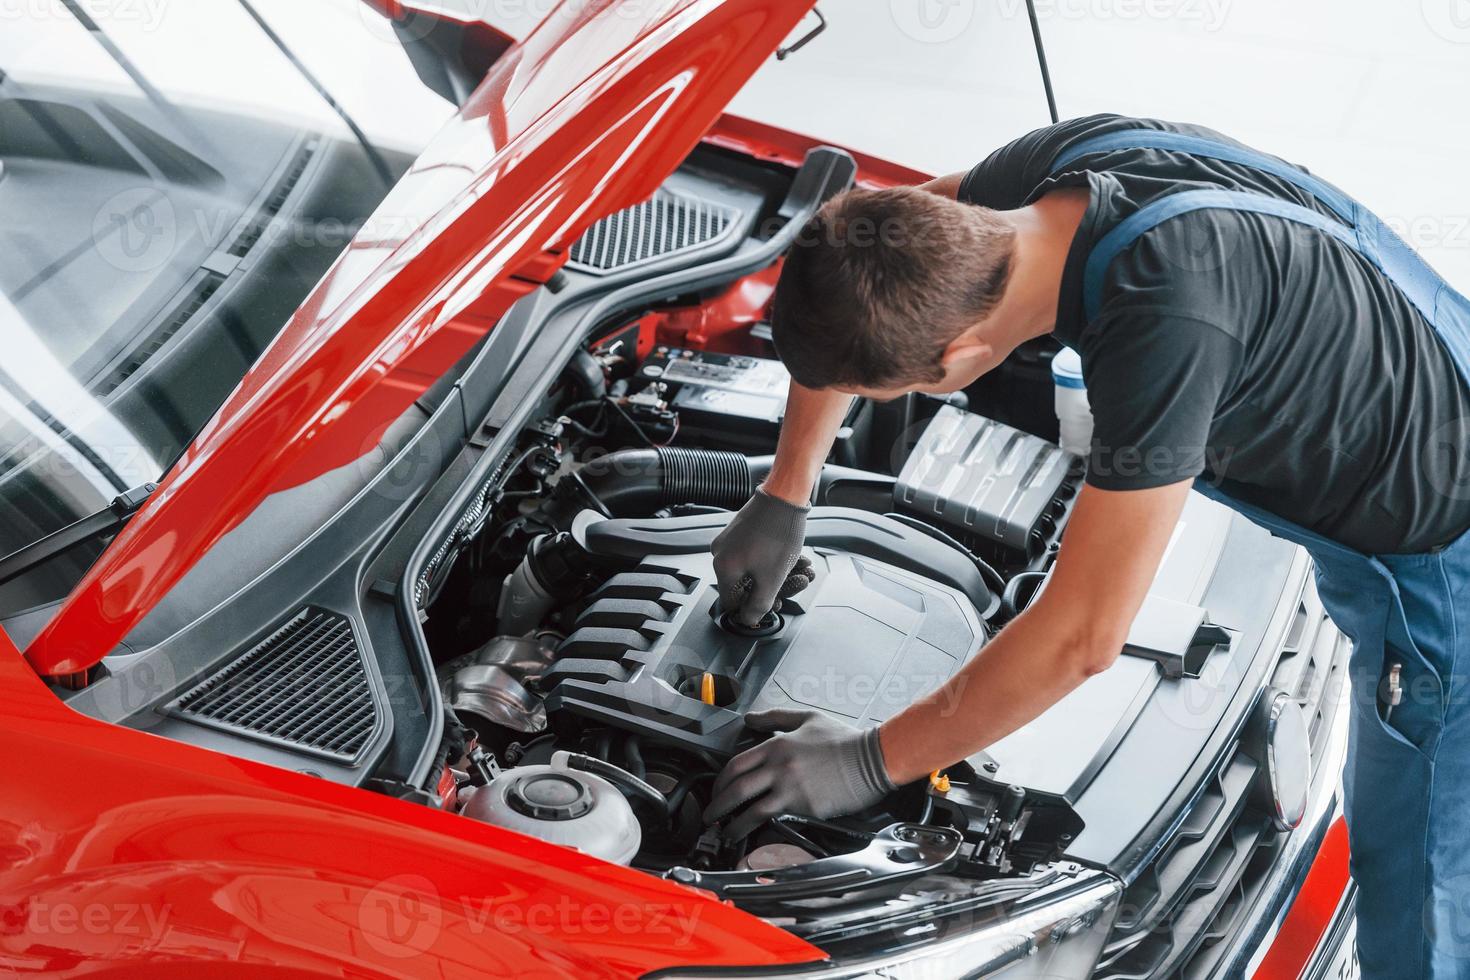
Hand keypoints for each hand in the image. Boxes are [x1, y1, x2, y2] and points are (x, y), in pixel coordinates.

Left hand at [704, 708, 895, 840]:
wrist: (872, 759)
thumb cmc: (844, 741)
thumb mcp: (807, 718)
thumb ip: (775, 718)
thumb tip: (750, 718)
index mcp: (777, 745)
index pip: (737, 763)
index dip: (721, 780)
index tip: (717, 790)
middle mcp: (779, 766)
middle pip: (736, 787)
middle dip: (718, 804)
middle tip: (711, 814)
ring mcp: (790, 787)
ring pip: (749, 808)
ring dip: (731, 823)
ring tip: (724, 831)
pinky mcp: (804, 806)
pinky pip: (772, 818)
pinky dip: (755, 827)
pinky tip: (751, 834)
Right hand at [712, 489, 815, 626]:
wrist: (785, 495)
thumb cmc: (778, 533)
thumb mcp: (771, 578)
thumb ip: (759, 605)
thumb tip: (748, 619)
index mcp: (723, 567)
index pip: (732, 601)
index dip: (753, 608)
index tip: (773, 605)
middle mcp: (722, 553)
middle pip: (748, 584)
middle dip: (778, 586)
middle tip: (800, 583)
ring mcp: (732, 540)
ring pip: (757, 568)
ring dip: (782, 572)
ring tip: (805, 569)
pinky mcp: (744, 531)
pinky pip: (758, 553)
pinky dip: (776, 559)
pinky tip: (798, 558)